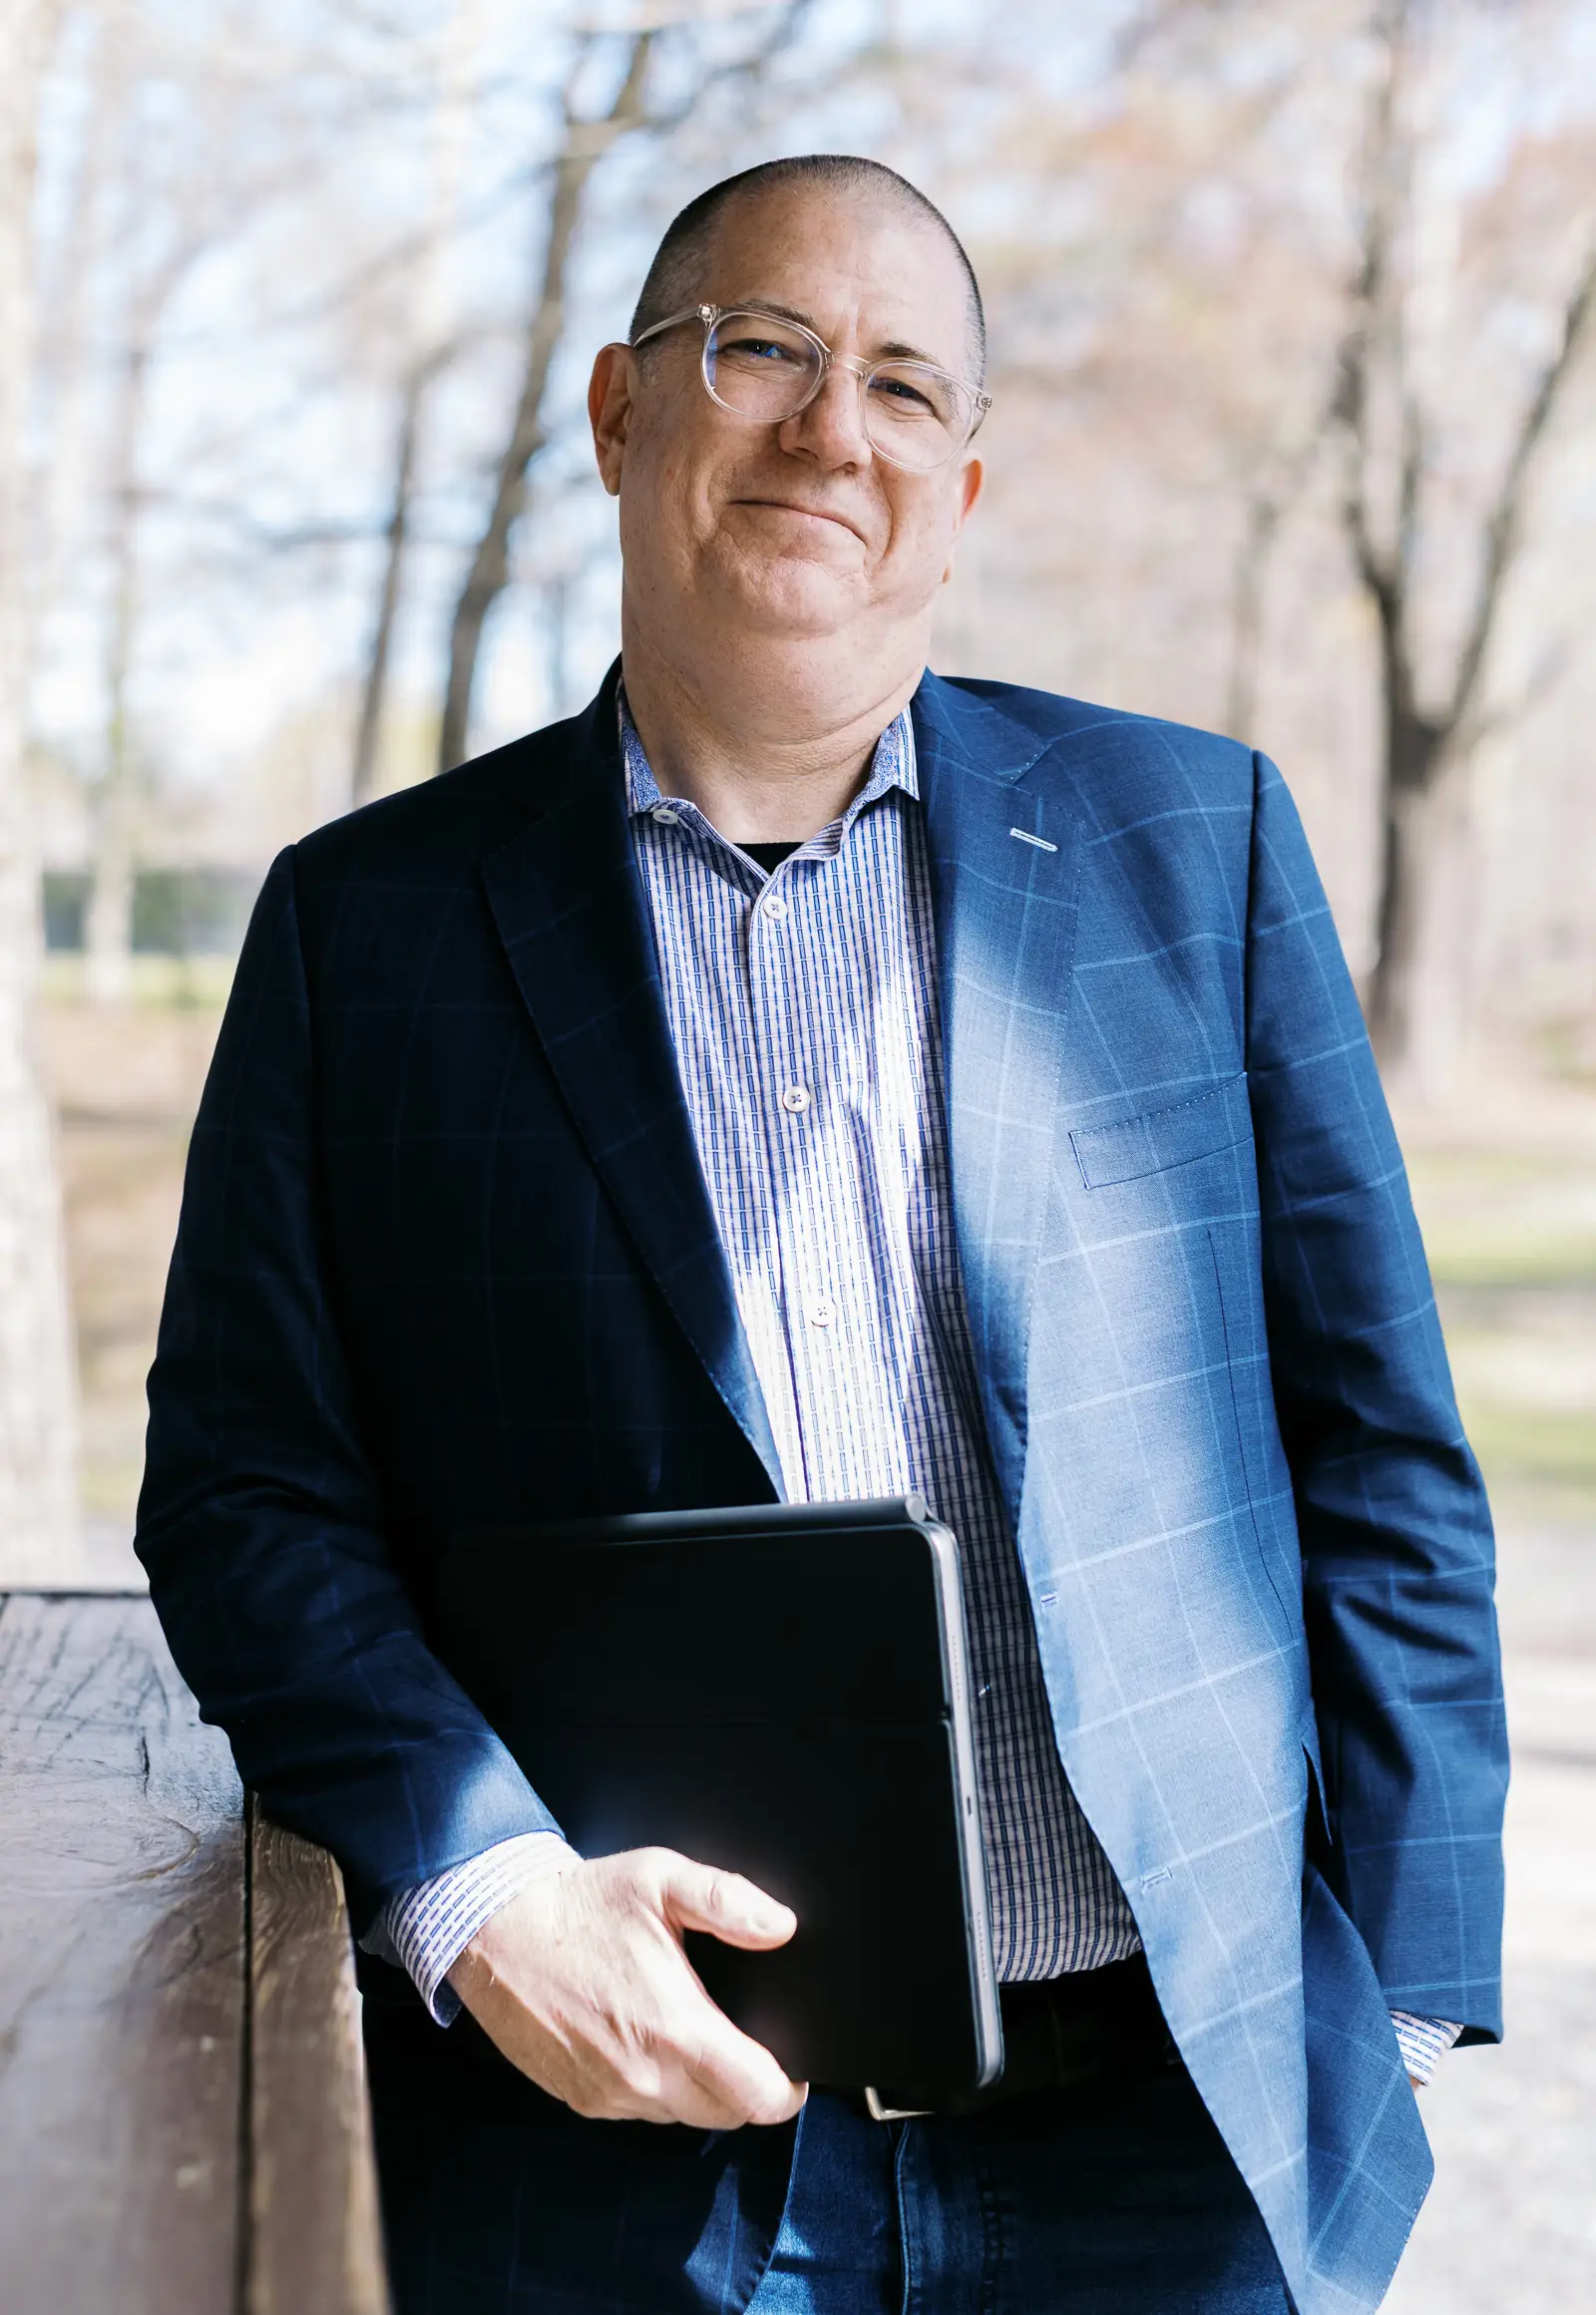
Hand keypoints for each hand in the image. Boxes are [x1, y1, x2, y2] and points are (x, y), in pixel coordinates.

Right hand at [447, 1845, 807, 2127]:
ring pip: (683, 2116)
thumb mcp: (661, 1878)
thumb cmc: (580, 1902)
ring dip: (701, 2090)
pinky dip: (657, 2087)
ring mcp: (609, 2094)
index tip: (793, 2067)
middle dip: (748, 2088)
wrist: (495, 1929)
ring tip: (694, 2034)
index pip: (757, 2096)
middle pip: (727, 2115)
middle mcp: (643, 2076)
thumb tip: (782, 1927)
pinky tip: (648, 2040)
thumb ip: (729, 1900)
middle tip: (747, 2044)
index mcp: (675, 2028)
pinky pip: (640, 2109)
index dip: (787, 2089)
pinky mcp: (581, 2099)